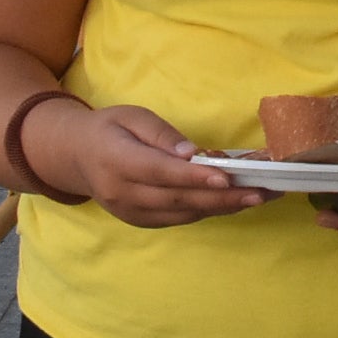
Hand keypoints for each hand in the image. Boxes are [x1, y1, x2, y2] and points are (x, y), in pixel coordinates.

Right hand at [39, 102, 267, 228]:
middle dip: (222, 197)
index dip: (194, 177)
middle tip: (260, 192)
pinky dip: (208, 210)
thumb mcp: (133, 117)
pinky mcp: (140, 221)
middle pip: (177, 198)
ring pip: (182, 213)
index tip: (227, 177)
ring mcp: (130, 212)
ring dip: (223, 207)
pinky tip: (235, 202)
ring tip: (259, 197)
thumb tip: (191, 153)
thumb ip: (161, 134)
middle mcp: (122, 193)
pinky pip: (178, 218)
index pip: (160, 172)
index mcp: (116, 161)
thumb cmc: (109, 129)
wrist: (76, 156)